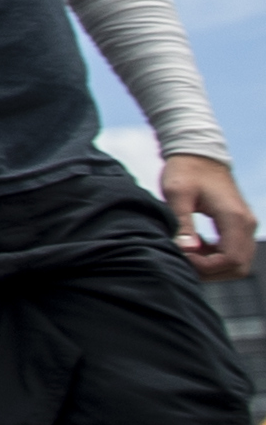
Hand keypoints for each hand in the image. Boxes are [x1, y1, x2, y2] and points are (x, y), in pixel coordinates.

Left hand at [169, 153, 254, 280]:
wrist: (198, 153)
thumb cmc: (185, 170)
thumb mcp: (177, 193)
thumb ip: (182, 222)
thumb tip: (187, 249)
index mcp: (234, 218)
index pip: (231, 259)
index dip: (206, 267)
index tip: (182, 256)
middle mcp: (246, 224)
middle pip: (238, 267)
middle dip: (210, 271)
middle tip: (183, 260)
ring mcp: (245, 226)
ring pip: (238, 263)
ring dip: (213, 266)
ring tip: (187, 252)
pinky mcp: (239, 226)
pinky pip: (234, 253)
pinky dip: (215, 258)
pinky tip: (194, 247)